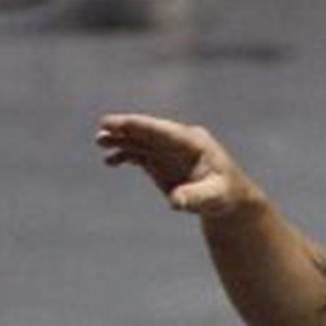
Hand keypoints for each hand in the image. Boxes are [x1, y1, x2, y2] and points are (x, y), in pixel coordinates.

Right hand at [96, 114, 261, 217]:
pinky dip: (125, 155)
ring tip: (100, 141)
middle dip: (127, 128)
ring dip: (121, 140)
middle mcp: (178, 142)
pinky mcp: (161, 161)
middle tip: (104, 126)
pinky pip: (140, 154)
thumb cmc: (224, 195)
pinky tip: (110, 161)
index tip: (124, 123)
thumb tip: (176, 201)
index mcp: (193, 142)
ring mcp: (168, 151)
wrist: (225, 198)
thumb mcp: (213, 198)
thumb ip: (194, 198)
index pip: (164, 131)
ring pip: (141, 141)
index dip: (143, 126)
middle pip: (149, 131)